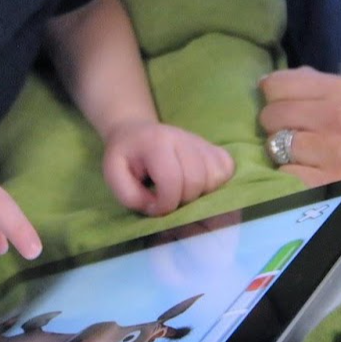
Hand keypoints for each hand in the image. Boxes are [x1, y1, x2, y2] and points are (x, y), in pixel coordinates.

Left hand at [101, 120, 234, 216]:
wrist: (136, 132)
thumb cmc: (126, 156)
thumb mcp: (113, 175)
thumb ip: (129, 196)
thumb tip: (158, 208)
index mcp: (157, 142)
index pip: (172, 180)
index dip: (165, 204)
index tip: (154, 207)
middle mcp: (183, 138)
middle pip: (196, 181)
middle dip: (182, 200)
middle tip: (167, 199)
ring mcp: (201, 141)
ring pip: (215, 177)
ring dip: (200, 193)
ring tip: (182, 191)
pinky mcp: (213, 147)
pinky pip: (227, 169)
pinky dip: (216, 183)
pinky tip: (199, 183)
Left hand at [257, 66, 340, 192]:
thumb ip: (320, 90)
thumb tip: (268, 82)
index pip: (278, 84)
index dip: (274, 100)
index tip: (286, 113)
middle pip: (272, 114)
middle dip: (276, 130)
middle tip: (300, 144)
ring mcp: (336, 153)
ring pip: (273, 146)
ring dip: (283, 158)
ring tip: (308, 164)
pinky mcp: (327, 186)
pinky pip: (282, 175)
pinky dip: (290, 182)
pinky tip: (312, 183)